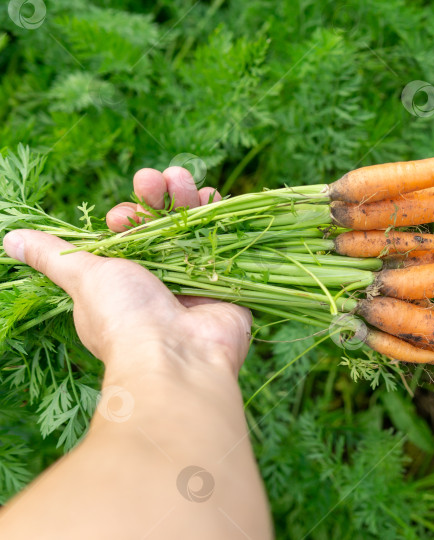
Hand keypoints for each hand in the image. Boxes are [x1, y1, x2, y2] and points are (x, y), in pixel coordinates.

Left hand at [2, 167, 251, 377]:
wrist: (178, 355)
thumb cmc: (124, 317)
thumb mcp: (82, 277)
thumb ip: (52, 255)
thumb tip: (10, 239)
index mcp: (127, 281)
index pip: (129, 236)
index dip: (126, 216)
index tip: (121, 217)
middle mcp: (163, 279)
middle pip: (163, 225)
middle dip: (157, 196)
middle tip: (155, 179)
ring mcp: (197, 280)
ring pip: (193, 228)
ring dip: (186, 197)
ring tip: (181, 177)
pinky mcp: (226, 282)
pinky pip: (225, 242)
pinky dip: (220, 216)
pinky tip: (214, 194)